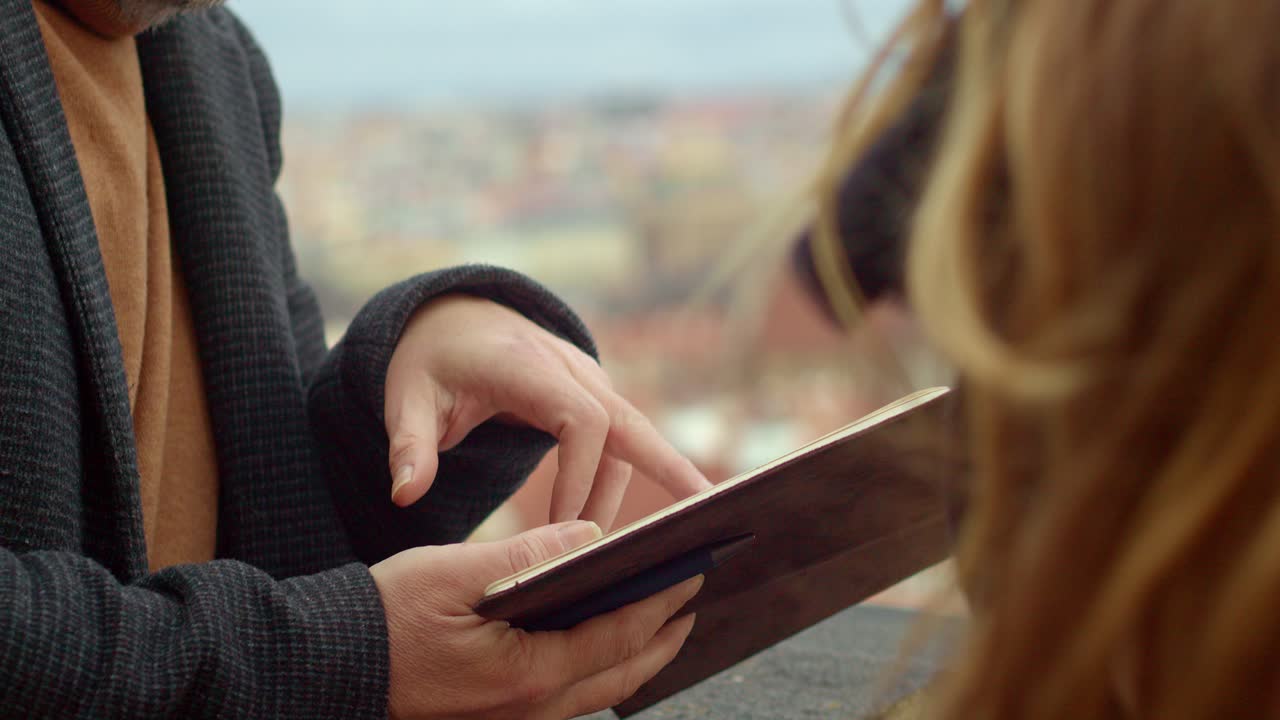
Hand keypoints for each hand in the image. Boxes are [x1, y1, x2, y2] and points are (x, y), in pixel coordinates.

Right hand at [370, 520, 701, 719]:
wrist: (327, 667)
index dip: (662, 602)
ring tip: (657, 617)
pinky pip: (567, 695)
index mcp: (528, 672)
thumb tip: (590, 536)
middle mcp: (531, 707)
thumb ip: (526, 556)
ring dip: (634, 654)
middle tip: (691, 598)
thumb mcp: (452, 573)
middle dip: (663, 636)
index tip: (693, 571)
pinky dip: (596, 666)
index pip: (619, 635)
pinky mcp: (497, 715)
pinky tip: (596, 639)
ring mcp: (515, 718)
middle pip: (621, 673)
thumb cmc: (384, 616)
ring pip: (598, 689)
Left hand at [384, 294, 711, 527]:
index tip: (566, 532)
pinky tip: (638, 520)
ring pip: (631, 433)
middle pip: (630, 420)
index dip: (582, 476)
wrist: (454, 319)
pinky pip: (621, 435)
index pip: (580, 420)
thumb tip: (405, 496)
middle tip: (700, 515)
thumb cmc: (430, 363)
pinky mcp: (592, 393)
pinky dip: (633, 472)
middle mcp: (568, 367)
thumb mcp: (406, 399)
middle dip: (666, 468)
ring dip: (635, 487)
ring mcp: (586, 377)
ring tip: (635, 549)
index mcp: (526, 366)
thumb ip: (408, 446)